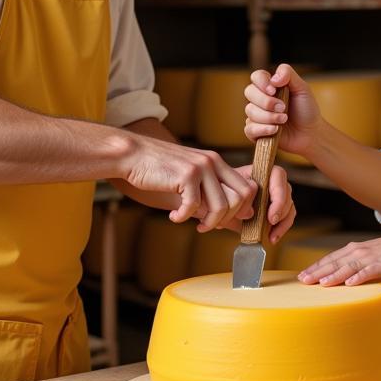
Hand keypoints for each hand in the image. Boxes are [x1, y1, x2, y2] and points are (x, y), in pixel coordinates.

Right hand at [120, 133, 256, 231]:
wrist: (133, 155)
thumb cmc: (160, 170)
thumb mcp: (191, 177)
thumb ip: (214, 193)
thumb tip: (245, 214)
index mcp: (217, 162)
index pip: (248, 188)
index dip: (241, 209)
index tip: (222, 220)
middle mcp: (213, 162)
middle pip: (240, 198)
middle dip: (226, 219)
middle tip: (207, 225)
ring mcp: (201, 167)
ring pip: (221, 206)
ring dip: (209, 223)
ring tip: (195, 225)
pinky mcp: (186, 175)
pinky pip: (194, 206)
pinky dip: (184, 217)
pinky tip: (174, 216)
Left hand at [216, 163, 296, 242]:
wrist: (219, 205)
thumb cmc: (222, 195)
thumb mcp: (226, 194)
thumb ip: (237, 199)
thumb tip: (249, 212)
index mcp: (259, 172)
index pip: (278, 175)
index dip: (278, 195)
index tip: (271, 215)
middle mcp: (271, 182)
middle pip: (286, 192)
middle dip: (281, 210)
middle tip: (271, 223)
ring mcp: (276, 195)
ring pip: (289, 206)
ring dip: (283, 223)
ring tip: (271, 236)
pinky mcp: (277, 210)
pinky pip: (286, 218)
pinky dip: (281, 228)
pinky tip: (272, 238)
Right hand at [244, 63, 321, 159]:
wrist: (310, 133)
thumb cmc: (306, 110)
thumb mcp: (302, 89)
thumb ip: (288, 75)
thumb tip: (273, 78)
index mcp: (270, 86)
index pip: (256, 76)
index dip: (262, 82)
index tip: (273, 91)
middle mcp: (260, 99)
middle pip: (249, 92)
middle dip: (266, 101)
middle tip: (283, 108)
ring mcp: (256, 115)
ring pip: (250, 111)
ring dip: (268, 116)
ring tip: (284, 120)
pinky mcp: (255, 132)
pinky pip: (249, 129)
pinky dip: (263, 129)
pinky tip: (275, 130)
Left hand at [297, 230, 380, 286]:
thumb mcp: (374, 258)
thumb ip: (361, 266)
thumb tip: (349, 279)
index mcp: (357, 250)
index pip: (332, 258)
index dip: (316, 266)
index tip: (303, 275)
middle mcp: (361, 252)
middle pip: (335, 262)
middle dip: (317, 271)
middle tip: (301, 280)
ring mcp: (372, 258)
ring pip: (348, 267)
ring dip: (332, 275)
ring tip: (319, 283)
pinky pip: (370, 272)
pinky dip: (359, 277)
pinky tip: (349, 284)